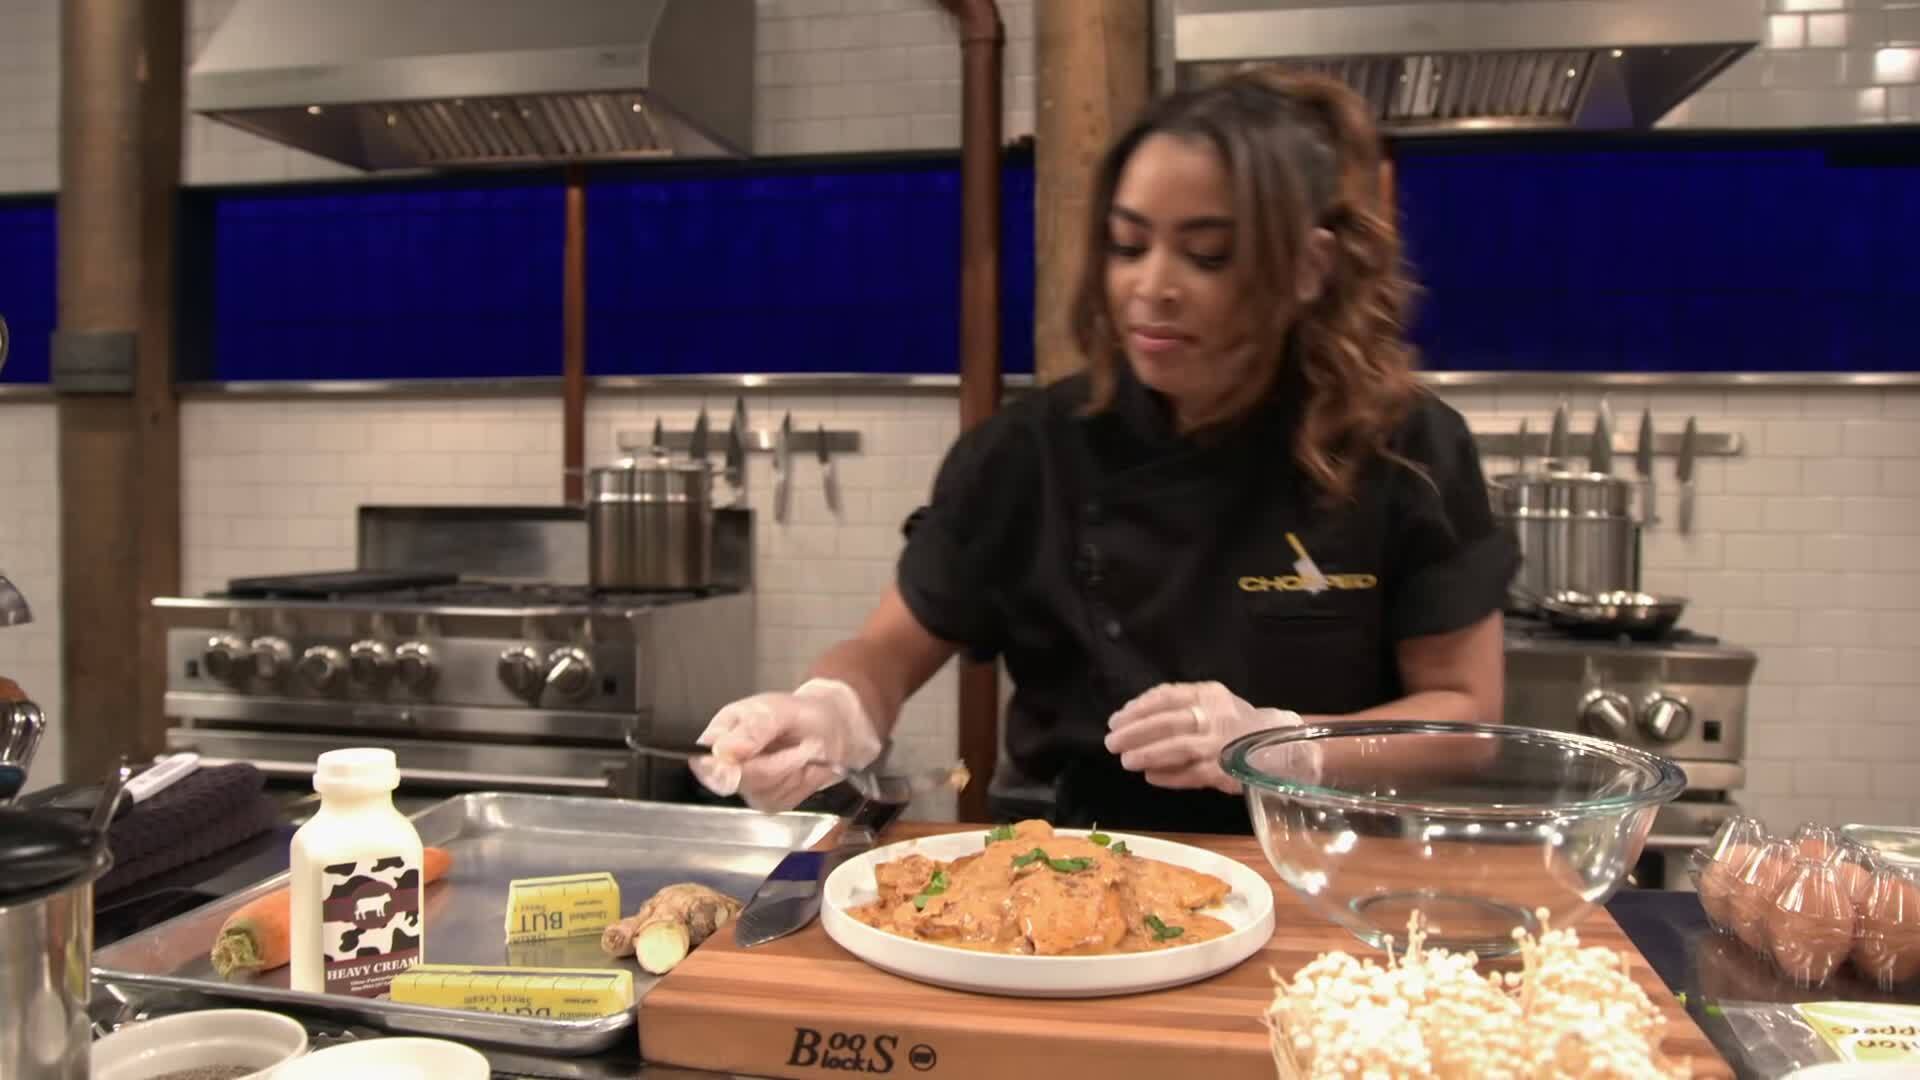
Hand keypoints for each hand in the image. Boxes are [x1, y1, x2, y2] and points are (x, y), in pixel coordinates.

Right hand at [689, 678, 882, 811]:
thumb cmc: (801, 714)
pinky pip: (784, 800)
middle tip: (805, 746)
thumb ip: (753, 728)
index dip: (724, 768)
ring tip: (807, 750)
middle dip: (779, 764)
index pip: (705, 763)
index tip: (754, 757)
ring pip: (765, 793)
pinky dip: (803, 784)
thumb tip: (724, 751)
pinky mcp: (768, 800)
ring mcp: (747, 785)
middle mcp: (728, 763)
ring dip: (795, 772)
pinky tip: (807, 767)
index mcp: (721, 734)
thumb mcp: (781, 709)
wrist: (829, 731)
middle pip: (740, 781)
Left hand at [1104, 681, 1306, 793]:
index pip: (1168, 696)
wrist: (1284, 748)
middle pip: (1169, 722)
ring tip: (1125, 760)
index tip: (1117, 719)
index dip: (1138, 708)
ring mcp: (1222, 744)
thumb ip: (1182, 708)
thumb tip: (1135, 719)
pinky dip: (1169, 776)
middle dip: (1136, 732)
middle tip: (1111, 742)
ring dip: (1148, 754)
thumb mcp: (1215, 705)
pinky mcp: (1227, 771)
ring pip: (1178, 747)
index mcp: (1211, 694)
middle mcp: (1217, 716)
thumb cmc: (1239, 726)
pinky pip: (1192, 774)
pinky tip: (1150, 777)